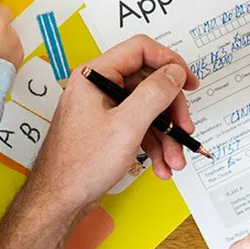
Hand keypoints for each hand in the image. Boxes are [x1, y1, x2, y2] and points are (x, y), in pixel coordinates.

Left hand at [28, 35, 198, 214]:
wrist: (59, 198)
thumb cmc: (81, 164)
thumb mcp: (127, 125)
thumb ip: (154, 93)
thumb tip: (174, 71)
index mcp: (93, 76)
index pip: (139, 50)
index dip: (169, 62)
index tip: (189, 82)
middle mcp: (96, 87)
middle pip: (148, 83)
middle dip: (171, 111)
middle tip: (185, 130)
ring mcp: (101, 108)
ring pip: (146, 109)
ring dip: (166, 135)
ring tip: (175, 161)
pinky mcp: (105, 128)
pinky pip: (138, 127)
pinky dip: (153, 145)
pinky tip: (161, 166)